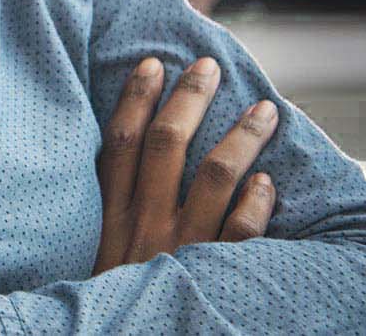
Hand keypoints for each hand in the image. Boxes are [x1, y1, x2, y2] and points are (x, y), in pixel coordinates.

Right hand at [94, 56, 278, 274]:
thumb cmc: (111, 301)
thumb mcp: (96, 256)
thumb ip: (110, 215)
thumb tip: (119, 167)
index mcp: (109, 218)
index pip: (120, 144)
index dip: (136, 101)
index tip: (154, 65)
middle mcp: (142, 226)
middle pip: (165, 147)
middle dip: (188, 101)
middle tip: (207, 68)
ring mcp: (178, 249)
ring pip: (212, 178)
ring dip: (240, 139)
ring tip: (264, 111)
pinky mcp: (210, 276)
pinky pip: (239, 235)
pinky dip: (256, 205)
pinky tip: (270, 184)